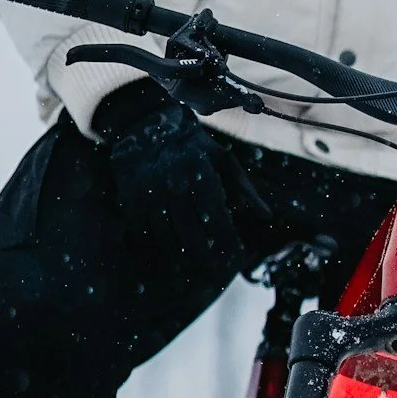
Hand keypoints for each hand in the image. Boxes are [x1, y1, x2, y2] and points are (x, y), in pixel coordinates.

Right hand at [93, 80, 245, 285]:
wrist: (143, 126)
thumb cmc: (192, 145)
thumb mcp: (222, 159)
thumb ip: (244, 189)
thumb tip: (267, 216)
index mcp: (200, 173)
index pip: (217, 218)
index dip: (228, 240)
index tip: (237, 254)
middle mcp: (173, 185)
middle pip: (192, 237)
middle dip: (207, 260)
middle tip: (217, 271)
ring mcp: (148, 195)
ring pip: (168, 240)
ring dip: (183, 257)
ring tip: (196, 264)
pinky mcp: (129, 201)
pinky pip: (144, 235)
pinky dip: (158, 247)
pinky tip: (171, 252)